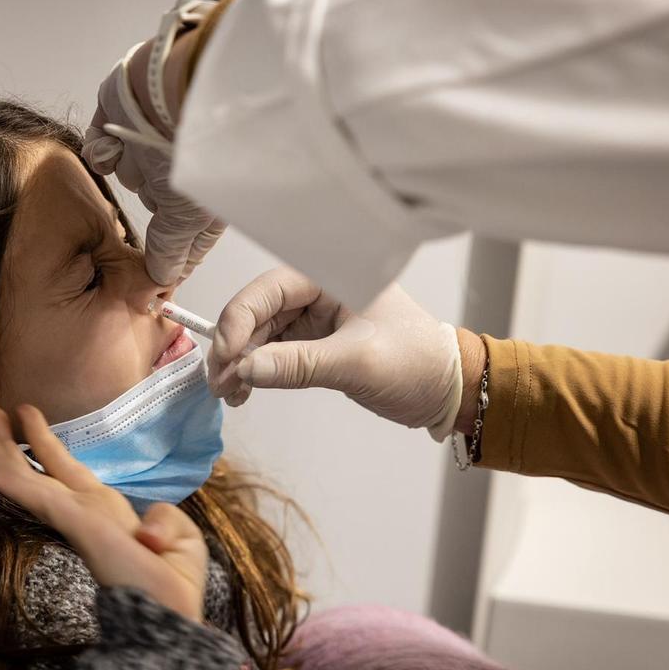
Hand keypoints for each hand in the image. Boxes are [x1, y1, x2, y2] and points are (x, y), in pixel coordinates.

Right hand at [0, 404, 207, 621]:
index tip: (24, 413)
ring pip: (31, 481)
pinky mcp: (79, 525)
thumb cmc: (175, 585)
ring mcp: (78, 518)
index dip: (44, 442)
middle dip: (10, 443)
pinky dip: (16, 486)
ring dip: (2, 456)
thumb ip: (164, 519)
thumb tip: (146, 529)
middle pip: (38, 470)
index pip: (65, 470)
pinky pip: (43, 500)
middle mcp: (85, 511)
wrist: (172, 615)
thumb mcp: (179, 537)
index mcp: (104, 511)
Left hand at [83, 31, 224, 285]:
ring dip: (129, 167)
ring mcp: (150, 142)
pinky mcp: (121, 120)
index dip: (170, 254)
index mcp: (205, 192)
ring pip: (127, 173)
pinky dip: (105, 147)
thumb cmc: (196, 148)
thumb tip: (161, 280)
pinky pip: (101, 146)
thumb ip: (171, 251)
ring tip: (143, 150)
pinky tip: (118, 140)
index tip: (154, 278)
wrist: (172, 87)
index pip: (186, 236)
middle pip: (154, 203)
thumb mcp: (188, 218)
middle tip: (153, 196)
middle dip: (149, 200)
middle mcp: (179, 168)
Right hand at [209, 267, 462, 436]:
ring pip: (260, 334)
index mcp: (333, 275)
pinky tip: (244, 391)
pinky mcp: (314, 342)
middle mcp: (319, 290)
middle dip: (234, 346)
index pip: (270, 289)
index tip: (227, 356)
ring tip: (229, 394)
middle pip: (258, 311)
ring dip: (240, 362)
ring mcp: (315, 317)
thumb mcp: (357, 363)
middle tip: (219, 382)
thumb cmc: (419, 364)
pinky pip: (273, 352)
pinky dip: (255, 371)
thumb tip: (244, 370)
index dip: (240, 319)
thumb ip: (299, 365)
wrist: (449, 391)